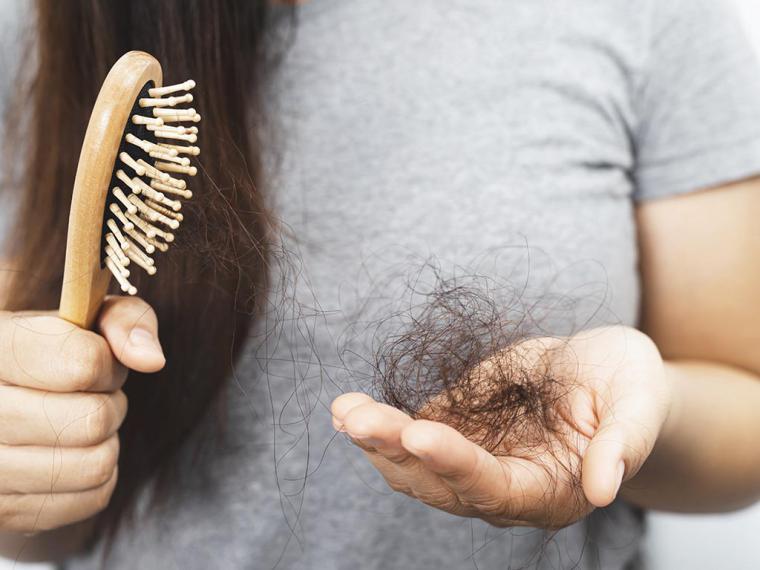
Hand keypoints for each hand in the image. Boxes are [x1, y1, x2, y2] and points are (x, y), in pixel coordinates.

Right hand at [0, 296, 164, 532]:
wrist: (6, 397)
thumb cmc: (52, 352)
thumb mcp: (86, 317)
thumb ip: (125, 320)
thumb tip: (150, 360)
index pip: (81, 364)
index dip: (106, 364)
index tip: (96, 362)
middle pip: (92, 420)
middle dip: (110, 404)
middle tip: (91, 395)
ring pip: (94, 465)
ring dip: (105, 442)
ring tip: (81, 423)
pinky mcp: (2, 510)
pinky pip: (90, 499)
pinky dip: (98, 477)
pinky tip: (73, 454)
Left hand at [332, 326, 671, 527]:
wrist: (603, 372)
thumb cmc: (628, 386)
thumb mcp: (638, 402)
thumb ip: (624, 444)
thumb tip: (606, 489)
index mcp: (549, 490)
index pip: (494, 488)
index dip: (456, 464)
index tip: (419, 433)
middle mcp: (502, 486)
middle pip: (439, 483)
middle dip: (396, 450)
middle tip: (358, 418)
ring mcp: (472, 460)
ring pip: (414, 466)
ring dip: (376, 440)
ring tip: (344, 410)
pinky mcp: (455, 430)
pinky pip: (408, 436)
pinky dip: (378, 425)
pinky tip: (347, 408)